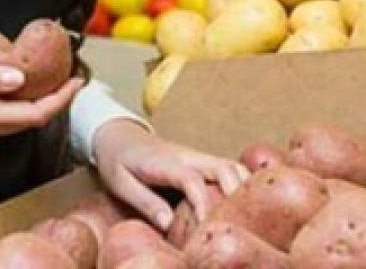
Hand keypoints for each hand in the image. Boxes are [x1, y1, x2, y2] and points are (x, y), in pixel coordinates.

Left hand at [92, 119, 248, 231]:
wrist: (118, 136)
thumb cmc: (118, 161)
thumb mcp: (120, 183)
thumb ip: (144, 202)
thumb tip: (168, 224)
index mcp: (164, 162)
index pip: (191, 180)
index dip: (204, 205)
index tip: (207, 229)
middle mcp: (188, 156)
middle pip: (224, 168)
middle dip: (237, 196)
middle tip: (238, 226)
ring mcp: (199, 158)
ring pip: (233, 167)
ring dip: (246, 190)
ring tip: (248, 220)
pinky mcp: (204, 163)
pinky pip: (231, 171)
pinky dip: (244, 186)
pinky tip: (246, 208)